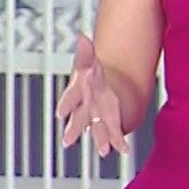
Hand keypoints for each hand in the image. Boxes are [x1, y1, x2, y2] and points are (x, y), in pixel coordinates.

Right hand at [55, 36, 128, 156]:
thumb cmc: (92, 78)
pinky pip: (113, 135)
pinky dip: (119, 142)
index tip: (63, 110)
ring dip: (99, 140)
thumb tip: (82, 37)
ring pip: (96, 131)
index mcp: (78, 92)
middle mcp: (85, 108)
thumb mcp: (88, 63)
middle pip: (79, 118)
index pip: (72, 96)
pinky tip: (125, 150)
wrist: (100, 93)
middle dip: (76, 128)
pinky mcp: (108, 126)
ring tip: (103, 151)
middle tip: (69, 140)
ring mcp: (96, 119)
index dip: (68, 103)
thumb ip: (85, 53)